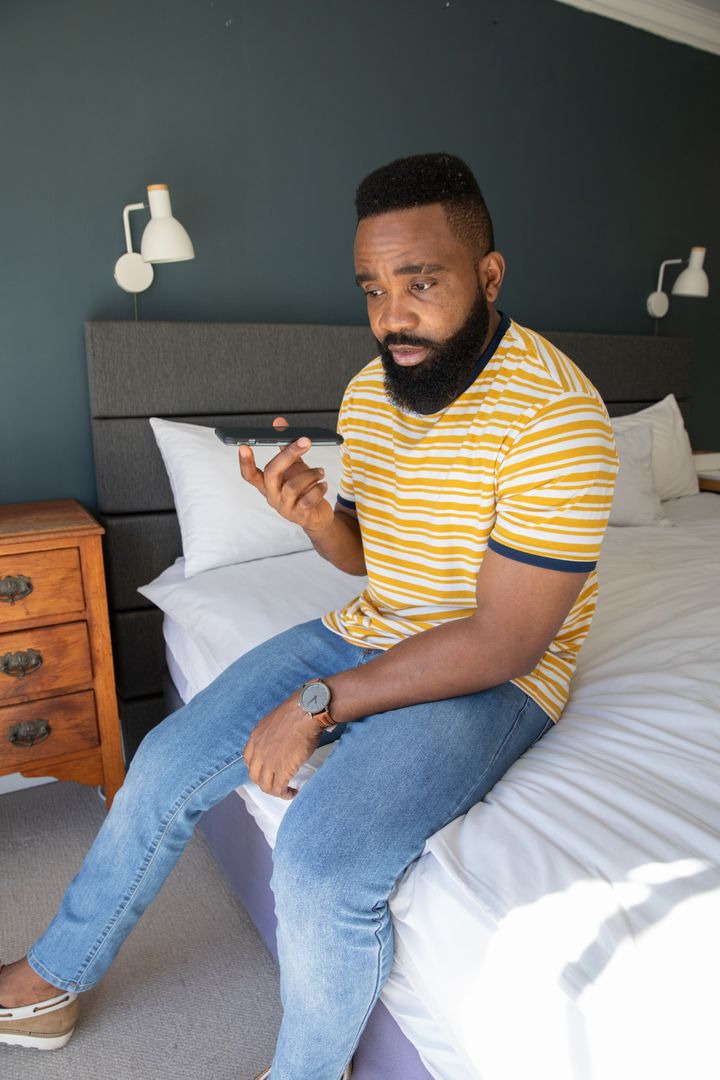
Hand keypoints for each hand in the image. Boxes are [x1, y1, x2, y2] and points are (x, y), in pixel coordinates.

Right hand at [238, 416, 334, 533]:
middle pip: (272, 474)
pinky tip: (323, 484)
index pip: (249, 475)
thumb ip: (286, 445)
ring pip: (292, 486)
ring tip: (320, 471)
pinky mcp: (300, 516)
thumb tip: (279, 421)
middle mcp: (272, 496)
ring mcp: (285, 508)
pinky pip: (308, 500)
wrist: (318, 517)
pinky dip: (318, 489)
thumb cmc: (303, 489)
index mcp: (267, 485)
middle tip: (305, 441)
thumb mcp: (294, 466)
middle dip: (288, 455)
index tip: (244, 446)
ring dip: (310, 474)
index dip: (245, 462)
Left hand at [243, 692, 322, 798]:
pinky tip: (292, 793)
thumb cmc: (298, 711)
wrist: (306, 712)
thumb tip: (283, 739)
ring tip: (285, 791)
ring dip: (274, 791)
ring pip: (265, 785)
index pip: (248, 759)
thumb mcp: (277, 720)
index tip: (265, 770)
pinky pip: (278, 789)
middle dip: (264, 782)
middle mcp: (258, 751)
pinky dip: (284, 794)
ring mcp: (268, 762)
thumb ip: (274, 733)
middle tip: (276, 783)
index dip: (256, 768)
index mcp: (256, 737)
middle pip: (254, 775)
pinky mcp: (282, 770)